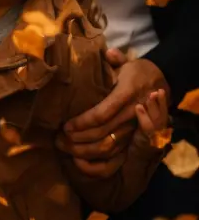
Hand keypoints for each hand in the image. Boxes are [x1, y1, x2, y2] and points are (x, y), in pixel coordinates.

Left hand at [58, 57, 169, 173]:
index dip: (82, 122)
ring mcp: (133, 130)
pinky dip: (97, 166)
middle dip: (77, 139)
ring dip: (83, 152)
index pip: (102, 114)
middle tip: (58, 138)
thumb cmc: (137, 73)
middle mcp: (131, 115)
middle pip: (102, 134)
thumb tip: (107, 53)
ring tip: (64, 147)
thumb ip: (115, 59)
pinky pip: (116, 160)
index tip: (65, 125)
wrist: (161, 86)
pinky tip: (79, 162)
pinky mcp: (133, 141)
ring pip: (108, 148)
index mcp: (126, 95)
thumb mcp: (128, 63)